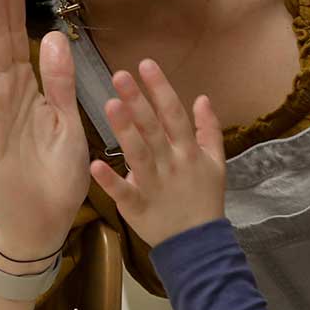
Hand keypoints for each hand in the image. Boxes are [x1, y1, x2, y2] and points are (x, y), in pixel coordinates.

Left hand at [87, 60, 226, 246]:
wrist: (199, 245)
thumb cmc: (205, 199)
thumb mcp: (216, 163)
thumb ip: (208, 129)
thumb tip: (203, 97)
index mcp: (188, 152)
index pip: (174, 114)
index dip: (160, 88)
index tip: (145, 64)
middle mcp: (171, 164)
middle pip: (153, 129)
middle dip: (138, 101)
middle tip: (119, 76)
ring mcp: (154, 186)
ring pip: (139, 155)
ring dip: (125, 131)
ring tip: (110, 106)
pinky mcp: (138, 207)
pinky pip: (124, 192)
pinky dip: (110, 180)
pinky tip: (94, 164)